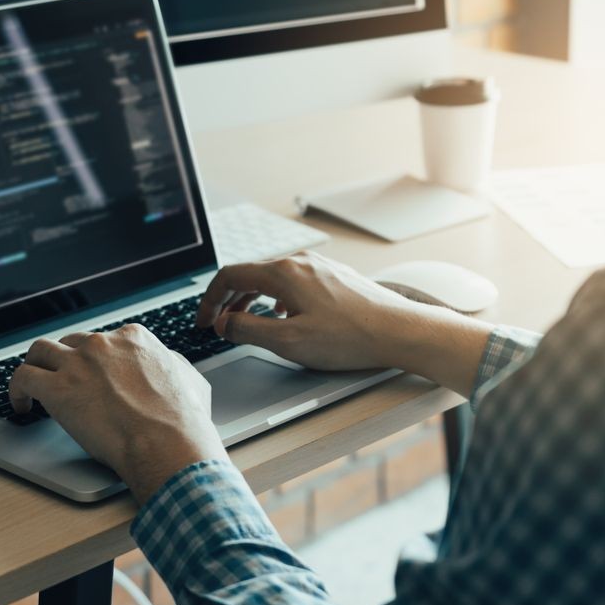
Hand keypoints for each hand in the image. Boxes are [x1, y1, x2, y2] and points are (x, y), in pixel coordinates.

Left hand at [8, 325, 226, 503]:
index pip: (105, 340)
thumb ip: (171, 365)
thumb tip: (167, 364)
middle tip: (64, 381)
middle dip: (66, 361)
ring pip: (40, 351)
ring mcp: (77, 363)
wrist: (167, 441)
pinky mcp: (56, 388)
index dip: (96, 360)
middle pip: (71, 343)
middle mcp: (103, 344)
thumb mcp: (189, 379)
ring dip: (36, 365)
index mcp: (134, 339)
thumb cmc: (183, 419)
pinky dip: (16, 389)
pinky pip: (22, 377)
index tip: (93, 376)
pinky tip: (21, 404)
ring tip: (32, 386)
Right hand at [196, 252, 417, 371]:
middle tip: (219, 324)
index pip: (230, 275)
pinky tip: (283, 315)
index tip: (205, 321)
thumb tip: (224, 324)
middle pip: (251, 274)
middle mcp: (300, 262)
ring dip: (252, 298)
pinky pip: (294, 281)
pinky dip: (276, 297)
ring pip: (273, 277)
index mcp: (283, 273)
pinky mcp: (335, 276)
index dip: (210, 300)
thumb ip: (248, 331)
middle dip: (229, 300)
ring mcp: (320, 267)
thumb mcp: (289, 342)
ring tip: (245, 321)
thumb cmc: (350, 338)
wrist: (399, 331)